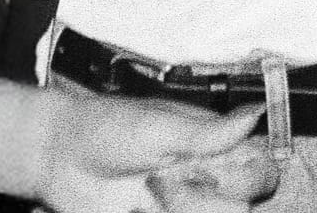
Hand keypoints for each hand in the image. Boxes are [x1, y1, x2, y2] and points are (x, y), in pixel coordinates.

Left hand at [0, 80, 275, 212]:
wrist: (58, 159)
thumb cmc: (110, 128)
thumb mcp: (159, 128)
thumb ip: (207, 132)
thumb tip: (258, 113)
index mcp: (212, 144)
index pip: (258, 165)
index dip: (256, 175)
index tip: (227, 174)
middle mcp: (202, 178)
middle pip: (241, 203)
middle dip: (217, 202)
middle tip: (175, 186)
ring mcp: (181, 206)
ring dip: (196, 209)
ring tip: (153, 197)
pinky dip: (181, 212)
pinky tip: (145, 206)